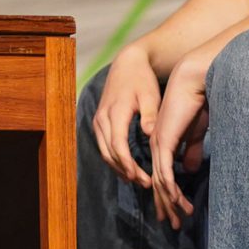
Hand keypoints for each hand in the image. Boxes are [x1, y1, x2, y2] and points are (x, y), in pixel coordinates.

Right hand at [89, 44, 162, 188]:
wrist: (127, 64)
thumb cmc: (142, 80)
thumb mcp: (150, 95)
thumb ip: (150, 115)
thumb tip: (150, 134)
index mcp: (115, 112)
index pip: (118, 144)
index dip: (127, 163)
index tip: (141, 177)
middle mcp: (102, 118)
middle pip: (109, 152)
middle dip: (125, 170)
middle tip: (144, 184)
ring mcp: (98, 120)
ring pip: (104, 151)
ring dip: (118, 168)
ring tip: (137, 180)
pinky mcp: (99, 122)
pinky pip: (103, 146)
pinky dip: (113, 159)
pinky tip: (127, 169)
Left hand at [148, 52, 211, 229]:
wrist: (193, 80)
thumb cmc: (197, 101)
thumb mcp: (195, 131)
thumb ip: (191, 149)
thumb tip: (190, 168)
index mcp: (162, 142)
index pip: (162, 175)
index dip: (167, 196)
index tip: (175, 212)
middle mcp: (156, 146)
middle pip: (158, 184)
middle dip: (166, 206)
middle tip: (174, 224)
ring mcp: (158, 145)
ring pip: (161, 182)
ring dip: (170, 203)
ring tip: (179, 219)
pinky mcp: (164, 143)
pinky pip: (166, 172)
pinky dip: (170, 190)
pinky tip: (176, 202)